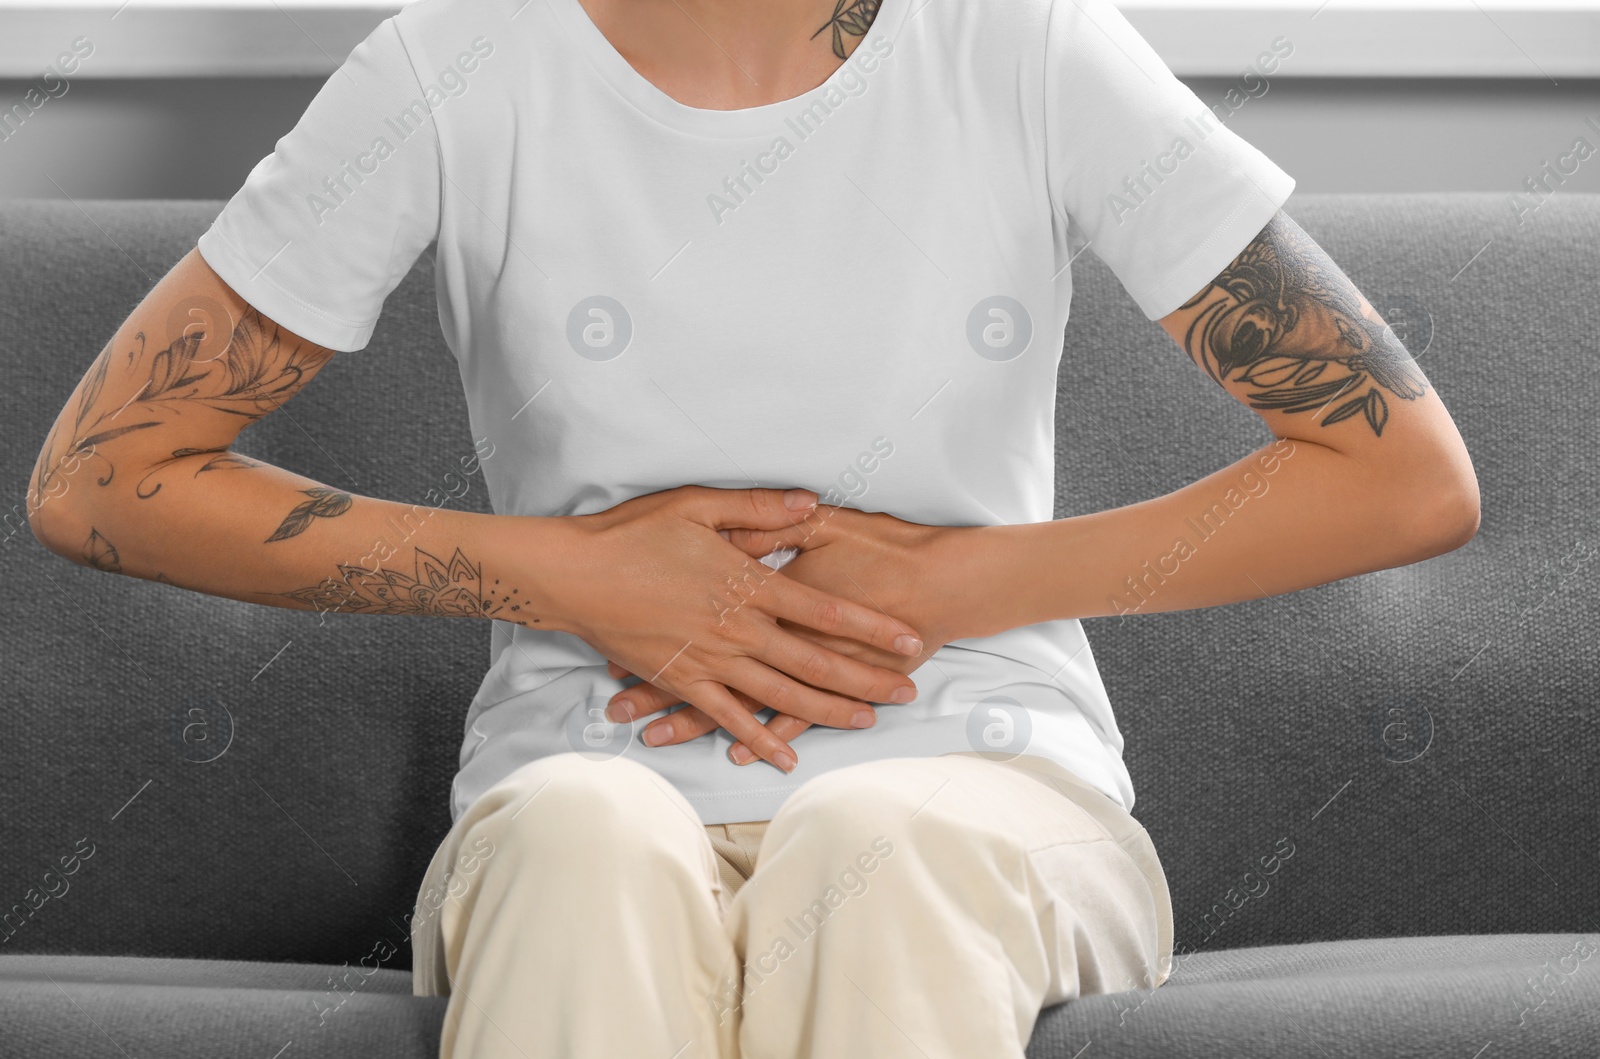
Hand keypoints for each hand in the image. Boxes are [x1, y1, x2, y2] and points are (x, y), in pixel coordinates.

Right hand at [529, 486, 926, 773]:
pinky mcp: (682, 682)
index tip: (907, 639)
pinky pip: (728, 718)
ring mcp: (710, 661)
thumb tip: (810, 501)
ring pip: (781, 694)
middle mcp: (737, 629)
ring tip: (867, 723)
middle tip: (909, 691)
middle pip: (814, 661)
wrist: (573, 574)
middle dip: (866, 679)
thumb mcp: (697, 504)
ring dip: (827, 712)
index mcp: (746, 584)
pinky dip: (758, 739)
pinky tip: (785, 757)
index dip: (870, 627)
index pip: (824, 610)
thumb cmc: (632, 532)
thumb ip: (758, 508)